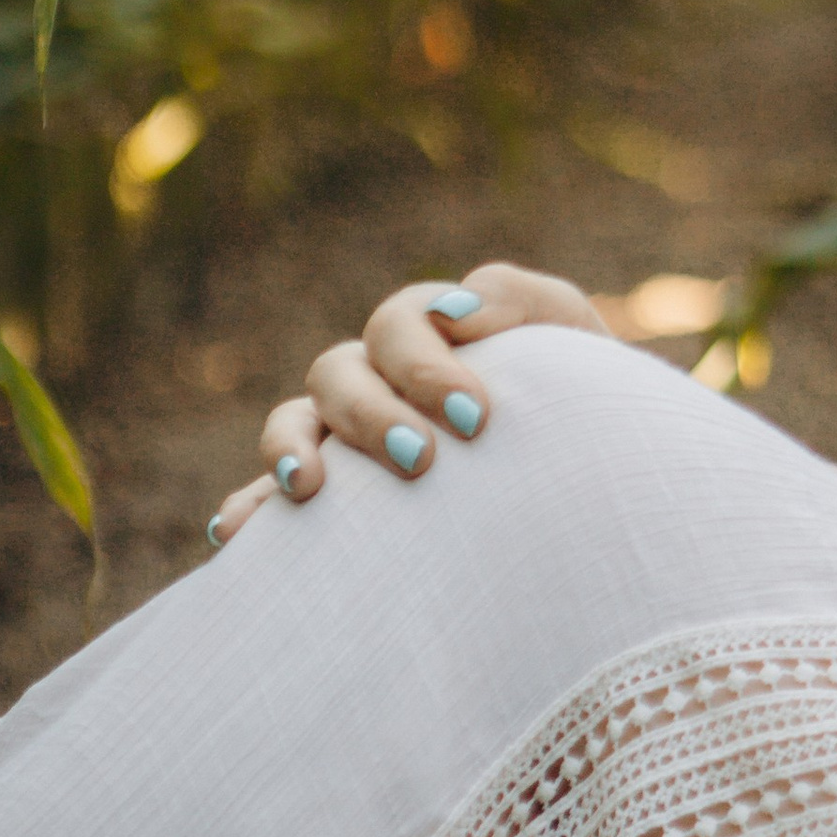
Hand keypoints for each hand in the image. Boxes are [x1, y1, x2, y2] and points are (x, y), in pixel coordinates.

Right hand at [204, 263, 609, 546]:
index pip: (399, 324)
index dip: (425, 364)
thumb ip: (520, 301)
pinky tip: (237, 535)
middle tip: (422, 462)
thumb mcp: (571, 337)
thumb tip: (457, 311)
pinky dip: (250, 510)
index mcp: (429, 334)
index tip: (476, 419)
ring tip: (309, 488)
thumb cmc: (585, 397)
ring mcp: (347, 441)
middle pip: (339, 373)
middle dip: (373, 414)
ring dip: (292, 448)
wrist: (599, 472)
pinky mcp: (333, 505)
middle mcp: (378, 381)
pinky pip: (268, 501)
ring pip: (294, 424)